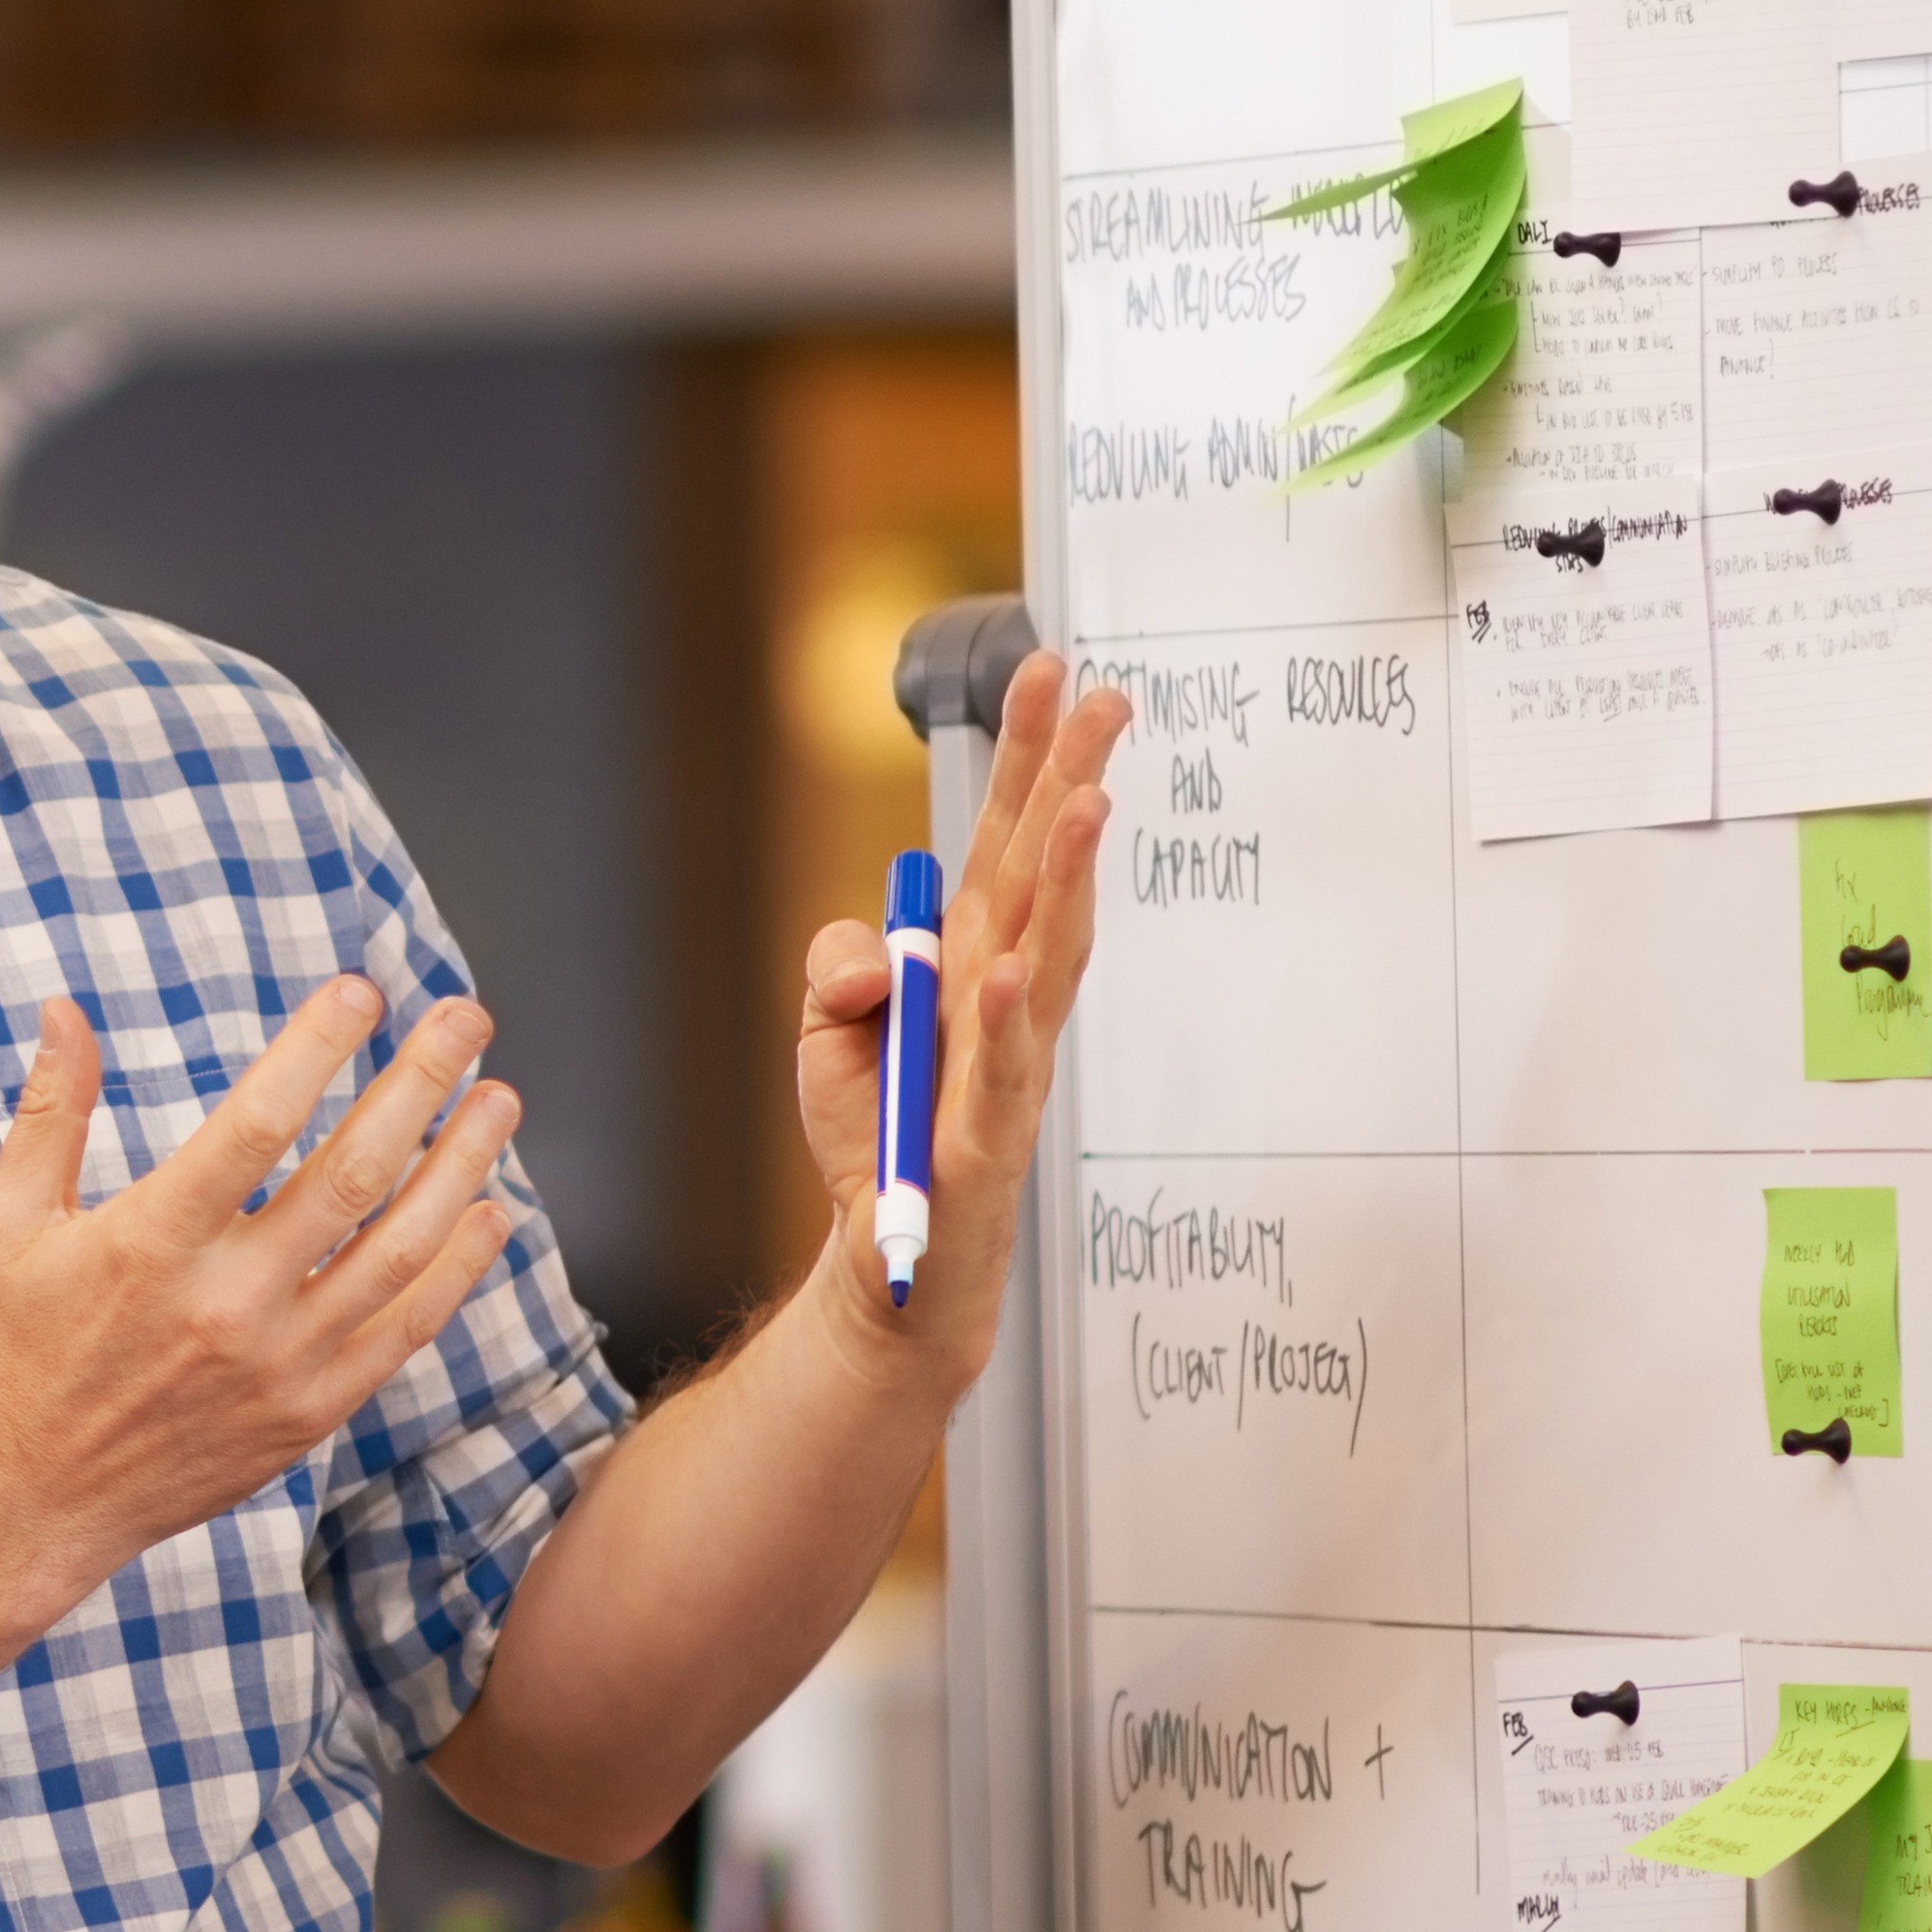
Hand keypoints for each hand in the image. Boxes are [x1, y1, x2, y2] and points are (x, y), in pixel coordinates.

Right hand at [0, 978, 523, 1592]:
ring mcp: (278, 1361)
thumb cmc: (23, 1347)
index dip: (315, 1048)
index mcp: (151, 1243)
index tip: (359, 992)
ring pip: (399, 1248)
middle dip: (420, 1083)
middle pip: (352, 1173)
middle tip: (464, 1020)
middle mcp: (225, 1301)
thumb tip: (63, 1010)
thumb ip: (49, 1113)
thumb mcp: (12, 1223)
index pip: (256, 1123)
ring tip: (499, 1101)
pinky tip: (487, 1213)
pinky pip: (404, 1330)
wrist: (40, 1497)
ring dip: (461, 1166)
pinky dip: (456, 1271)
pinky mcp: (309, 1410)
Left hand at [785, 649, 1130, 1387]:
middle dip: (1069, 783)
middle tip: (1104, 698)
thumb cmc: (876, 1137)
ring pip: (1046, 956)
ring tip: (1083, 804)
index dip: (1026, 757)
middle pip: (1040, 876)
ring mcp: (1005, 1063)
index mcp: (970, 957)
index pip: (1003, 840)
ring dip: (1065, 881)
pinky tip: (1004, 970)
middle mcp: (1002, 996)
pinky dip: (999, 1019)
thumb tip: (876, 958)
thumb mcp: (827, 1031)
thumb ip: (840, 967)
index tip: (1051, 672)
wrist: (891, 1258)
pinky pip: (999, 1068)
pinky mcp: (987, 1137)